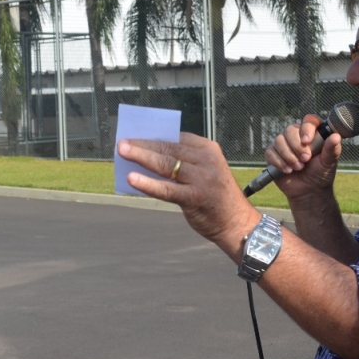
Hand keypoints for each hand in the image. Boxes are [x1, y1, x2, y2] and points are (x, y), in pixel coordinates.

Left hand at [117, 134, 258, 252]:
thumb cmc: (214, 196)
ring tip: (123, 152)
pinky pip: (166, 189)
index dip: (153, 136)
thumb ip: (183, 162)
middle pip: (168, 149)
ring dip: (141, 157)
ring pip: (165, 164)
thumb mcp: (205, 171)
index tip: (135, 135)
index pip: (176, 138)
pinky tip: (132, 179)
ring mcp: (202, 178)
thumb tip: (147, 155)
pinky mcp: (195, 197)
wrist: (236, 224)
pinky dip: (147, 183)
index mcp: (208, 149)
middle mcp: (206, 160)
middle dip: (143, 145)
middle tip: (122, 143)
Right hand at [264, 115, 341, 202]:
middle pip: (290, 130)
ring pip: (279, 140)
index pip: (308, 121)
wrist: (308, 191)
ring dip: (288, 156)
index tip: (307, 141)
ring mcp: (283, 144)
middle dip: (297, 147)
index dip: (306, 129)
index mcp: (313, 133)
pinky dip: (279, 162)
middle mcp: (297, 136)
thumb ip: (332, 149)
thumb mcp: (328, 162)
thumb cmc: (321, 174)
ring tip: (298, 167)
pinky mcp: (273, 154)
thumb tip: (336, 136)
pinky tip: (288, 170)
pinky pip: (270, 152)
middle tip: (305, 160)